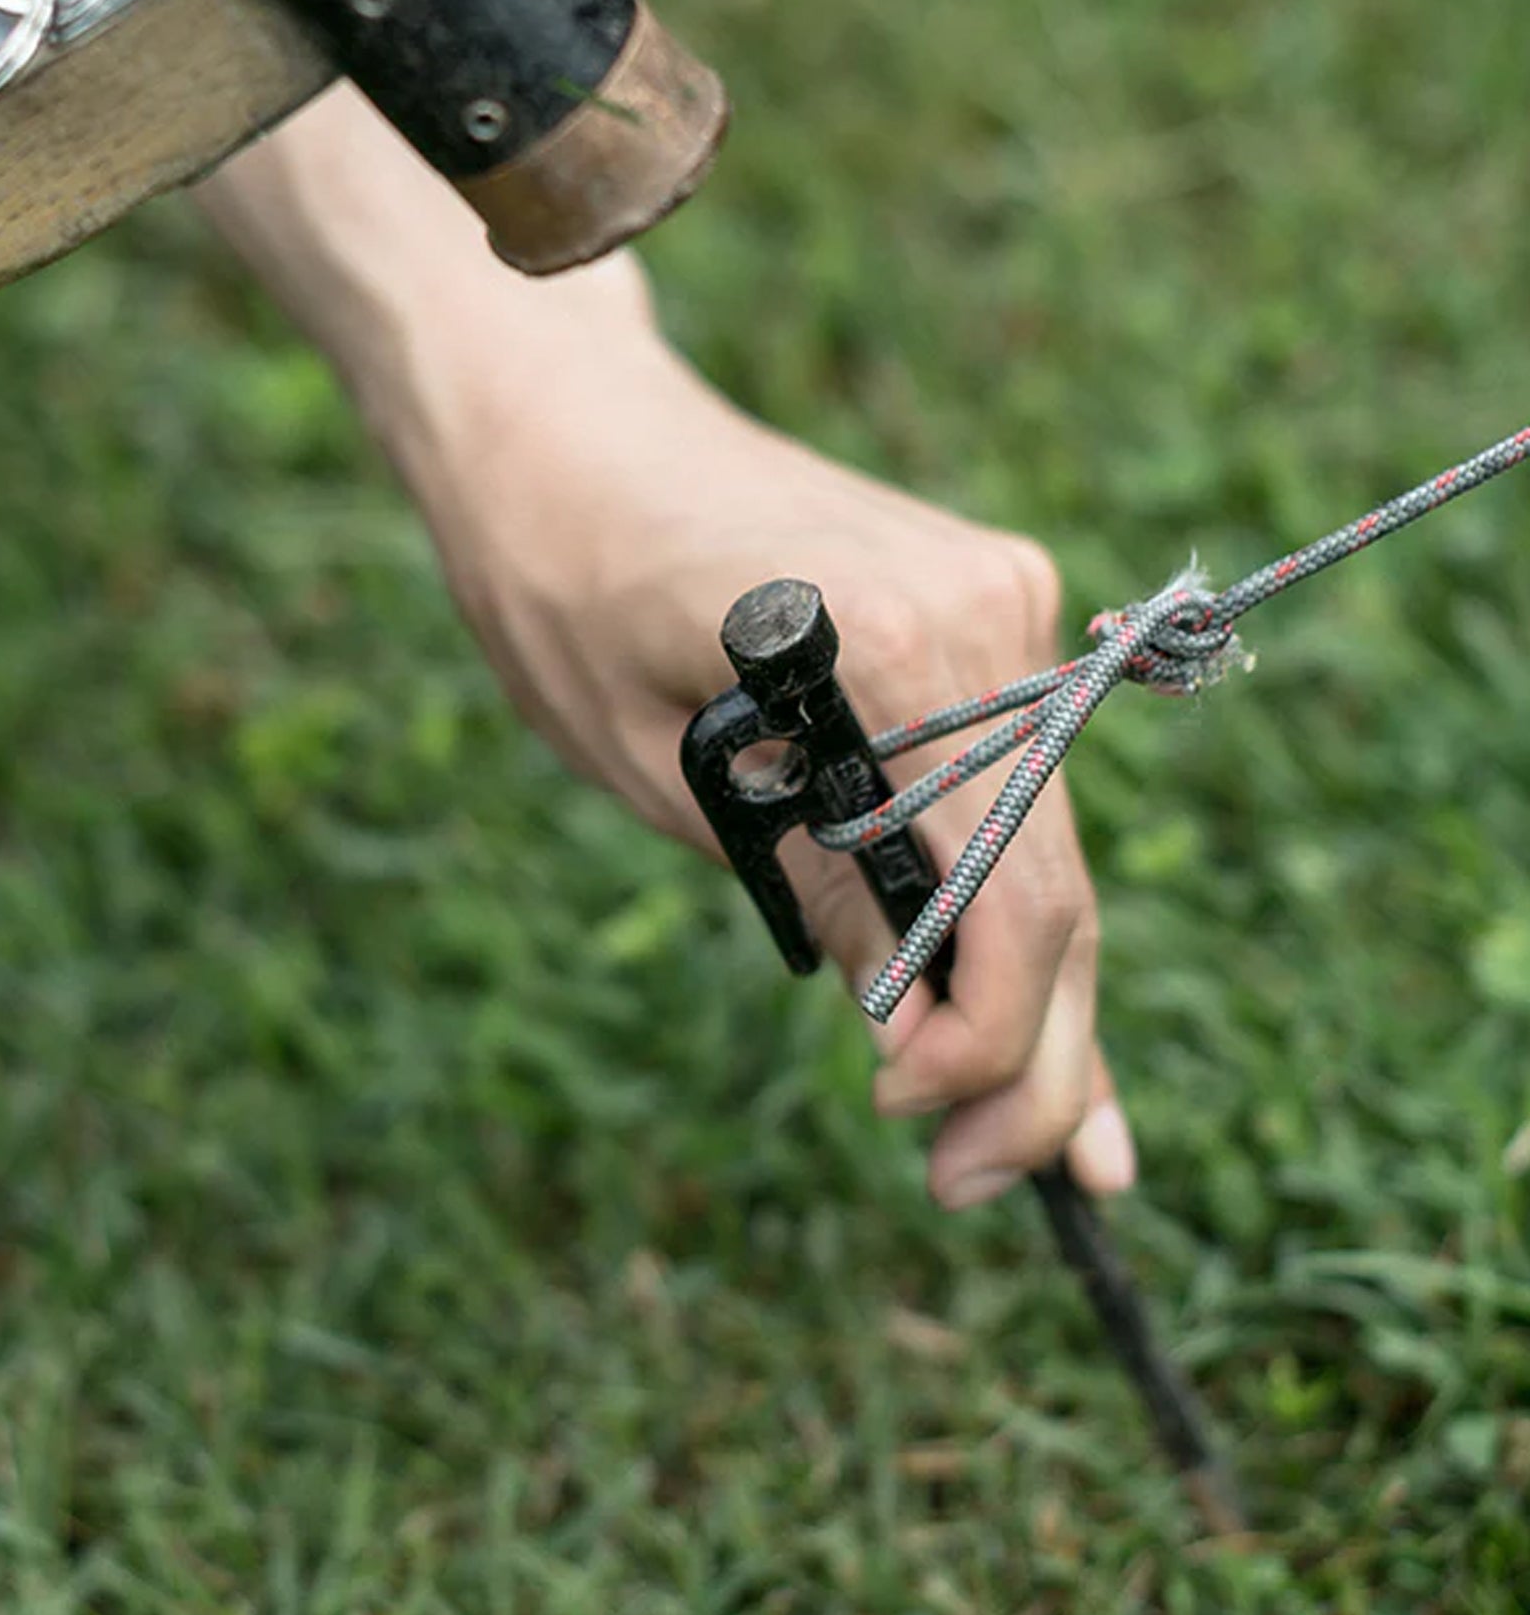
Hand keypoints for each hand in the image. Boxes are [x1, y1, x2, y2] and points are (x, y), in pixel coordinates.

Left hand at [437, 324, 1133, 1209]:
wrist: (561, 429)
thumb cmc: (564, 587)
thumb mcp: (668, 776)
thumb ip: (818, 892)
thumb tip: (920, 1033)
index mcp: (907, 649)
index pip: (1008, 896)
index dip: (986, 1046)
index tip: (919, 1134)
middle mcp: (994, 614)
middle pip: (1053, 882)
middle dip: (1027, 1051)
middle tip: (984, 1184)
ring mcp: (1002, 598)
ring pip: (1044, 841)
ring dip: (1029, 988)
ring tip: (1025, 1142)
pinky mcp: (982, 603)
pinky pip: (1014, 780)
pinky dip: (1004, 887)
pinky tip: (1033, 1005)